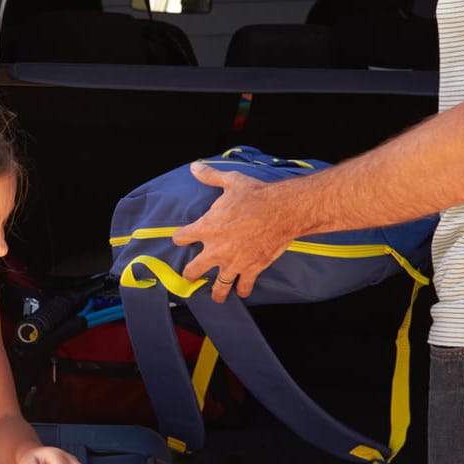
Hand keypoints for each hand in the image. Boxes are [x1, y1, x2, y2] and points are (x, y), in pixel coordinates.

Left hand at [171, 162, 295, 302]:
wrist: (283, 210)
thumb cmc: (256, 195)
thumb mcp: (230, 182)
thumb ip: (210, 176)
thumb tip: (195, 166)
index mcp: (206, 228)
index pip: (181, 237)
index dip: (180, 237)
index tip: (181, 238)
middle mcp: (215, 250)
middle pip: (193, 270)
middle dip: (190, 274)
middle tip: (189, 277)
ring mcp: (233, 263)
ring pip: (219, 287)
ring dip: (216, 293)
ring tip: (215, 297)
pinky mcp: (252, 269)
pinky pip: (245, 287)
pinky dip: (244, 290)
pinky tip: (242, 291)